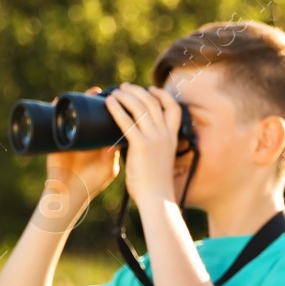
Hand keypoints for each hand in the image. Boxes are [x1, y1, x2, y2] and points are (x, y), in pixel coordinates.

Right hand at [41, 88, 118, 222]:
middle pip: (88, 111)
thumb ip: (115, 153)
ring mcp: (69, 135)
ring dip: (76, 100)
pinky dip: (55, 109)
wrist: (69, 194)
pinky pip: (53, 120)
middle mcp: (84, 134)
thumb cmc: (91, 183)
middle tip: (98, 91)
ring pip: (72, 112)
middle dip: (93, 99)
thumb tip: (124, 136)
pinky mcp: (55, 139)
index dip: (110, 108)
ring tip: (85, 92)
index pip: (104, 119)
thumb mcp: (108, 167)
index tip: (117, 99)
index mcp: (99, 140)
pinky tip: (58, 101)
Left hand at [103, 82, 183, 206]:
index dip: (163, 95)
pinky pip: (127, 122)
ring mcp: (154, 139)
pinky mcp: (141, 146)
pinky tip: (109, 103)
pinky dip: (117, 109)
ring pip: (140, 107)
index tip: (152, 89)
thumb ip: (154, 148)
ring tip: (116, 91)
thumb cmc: (156, 184)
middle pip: (153, 102)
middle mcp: (165, 135)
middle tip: (125, 87)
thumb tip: (139, 141)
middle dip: (138, 91)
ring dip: (126, 95)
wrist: (157, 198)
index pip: (174, 108)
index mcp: (172, 138)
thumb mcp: (161, 161)